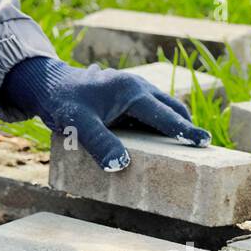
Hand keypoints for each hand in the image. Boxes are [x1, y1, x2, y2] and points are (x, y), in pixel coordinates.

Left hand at [1, 57, 211, 171]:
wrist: (46, 84)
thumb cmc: (62, 103)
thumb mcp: (78, 126)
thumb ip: (99, 144)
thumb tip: (121, 165)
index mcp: (130, 91)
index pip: (164, 114)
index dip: (184, 130)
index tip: (204, 141)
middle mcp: (137, 86)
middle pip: (171, 107)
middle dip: (185, 125)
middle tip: (201, 146)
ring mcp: (132, 87)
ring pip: (162, 105)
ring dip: (173, 122)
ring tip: (184, 144)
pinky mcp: (126, 94)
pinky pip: (150, 108)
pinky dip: (159, 120)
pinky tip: (156, 138)